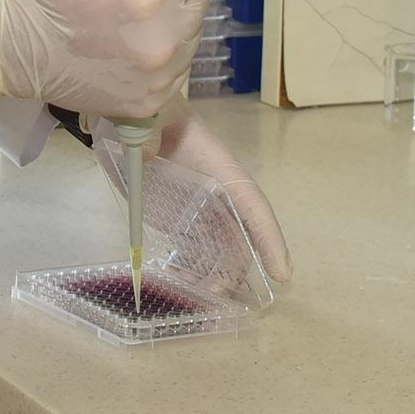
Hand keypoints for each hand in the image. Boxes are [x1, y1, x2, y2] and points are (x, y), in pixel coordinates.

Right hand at [0, 0, 205, 120]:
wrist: (11, 47)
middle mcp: (160, 43)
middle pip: (194, 6)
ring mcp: (155, 77)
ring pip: (189, 40)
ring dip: (171, 26)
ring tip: (133, 19)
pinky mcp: (146, 102)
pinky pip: (176, 73)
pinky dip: (162, 60)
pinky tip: (132, 48)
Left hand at [98, 112, 291, 283]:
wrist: (132, 117)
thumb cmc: (151, 110)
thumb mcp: (152, 112)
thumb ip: (150, 129)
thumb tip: (148, 153)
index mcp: (219, 167)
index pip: (252, 205)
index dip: (269, 239)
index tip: (282, 274)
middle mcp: (216, 194)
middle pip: (235, 241)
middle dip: (229, 274)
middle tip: (210, 301)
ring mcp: (198, 209)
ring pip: (215, 253)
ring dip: (208, 279)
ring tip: (189, 303)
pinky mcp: (178, 219)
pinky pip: (191, 252)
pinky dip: (187, 272)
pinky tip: (173, 288)